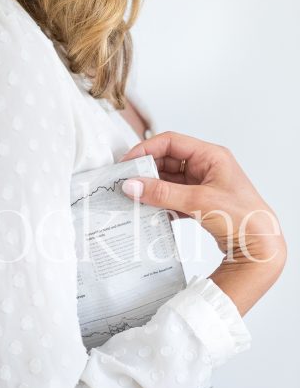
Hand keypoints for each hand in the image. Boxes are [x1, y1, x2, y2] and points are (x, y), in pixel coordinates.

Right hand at [120, 131, 286, 315]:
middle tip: (127, 182)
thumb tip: (132, 185)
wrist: (259, 245)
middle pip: (167, 160)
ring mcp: (203, 185)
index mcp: (211, 156)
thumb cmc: (243, 217)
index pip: (171, 142)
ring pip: (169, 180)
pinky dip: (161, 203)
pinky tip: (151, 212)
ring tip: (135, 198)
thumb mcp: (198, 201)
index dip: (146, 149)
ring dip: (152, 189)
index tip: (128, 163)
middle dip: (147, 171)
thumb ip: (162, 193)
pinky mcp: (200, 203)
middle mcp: (207, 167)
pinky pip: (173, 197)